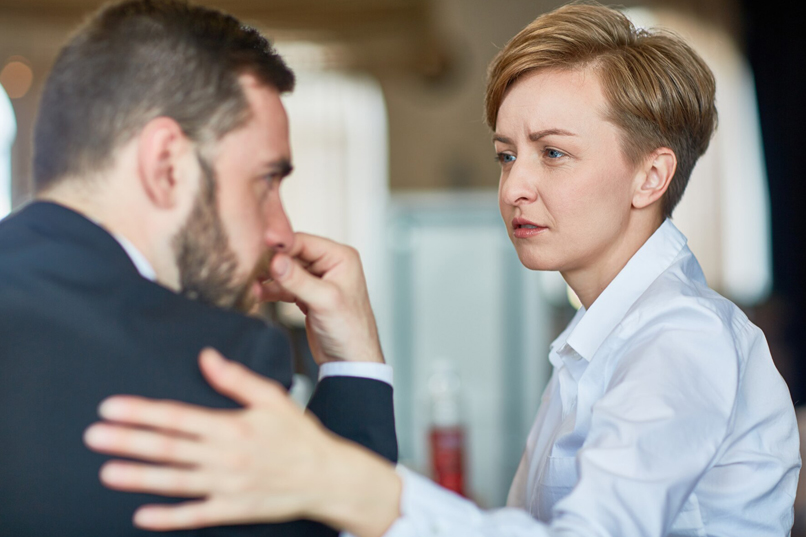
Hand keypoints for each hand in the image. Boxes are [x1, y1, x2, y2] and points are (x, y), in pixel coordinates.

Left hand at [83, 348, 400, 535]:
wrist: (327, 476)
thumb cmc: (299, 434)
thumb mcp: (272, 398)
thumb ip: (236, 378)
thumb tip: (206, 356)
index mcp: (233, 426)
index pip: (178, 417)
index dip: (142, 412)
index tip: (112, 407)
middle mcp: (226, 457)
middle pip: (170, 448)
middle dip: (129, 441)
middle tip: (94, 437)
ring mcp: (228, 486)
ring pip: (176, 482)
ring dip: (140, 477)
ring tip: (107, 472)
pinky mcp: (233, 510)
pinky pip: (195, 515)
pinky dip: (168, 517)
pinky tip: (142, 515)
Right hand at [262, 233, 383, 364]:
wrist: (350, 361)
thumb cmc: (350, 331)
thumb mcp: (324, 301)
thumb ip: (298, 280)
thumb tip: (275, 260)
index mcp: (340, 257)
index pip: (303, 241)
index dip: (279, 245)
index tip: (256, 248)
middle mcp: (329, 264)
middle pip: (291, 254)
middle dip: (270, 262)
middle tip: (248, 267)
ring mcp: (317, 280)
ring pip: (285, 270)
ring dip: (268, 277)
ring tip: (250, 283)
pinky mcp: (307, 295)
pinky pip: (284, 286)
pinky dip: (271, 290)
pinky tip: (257, 294)